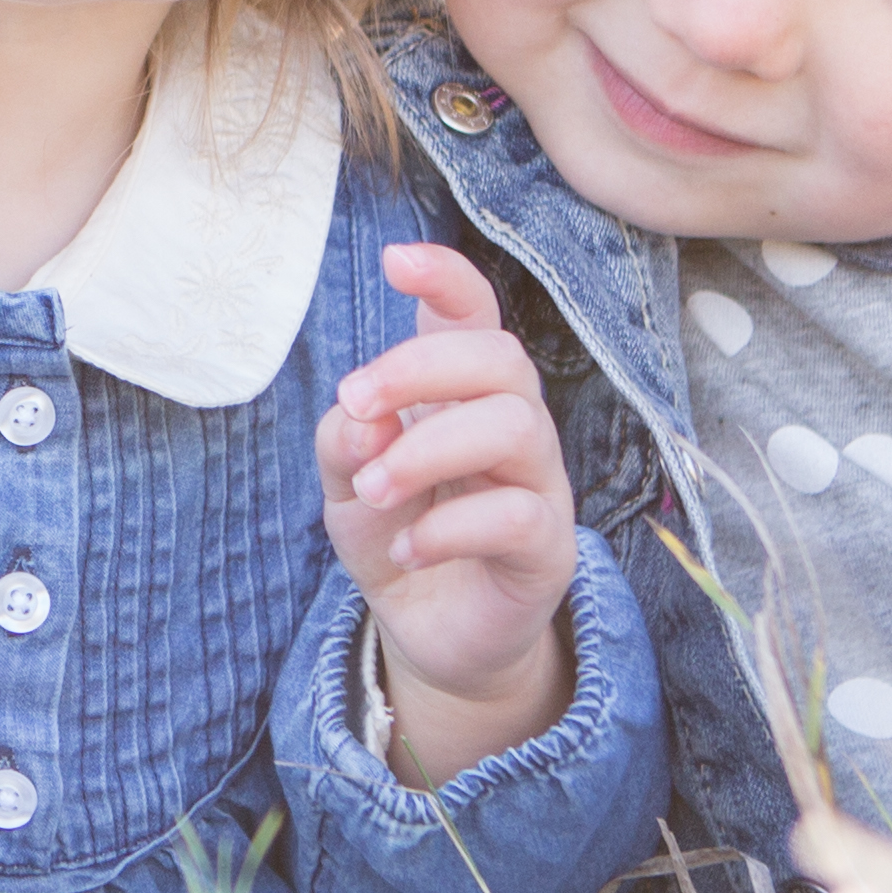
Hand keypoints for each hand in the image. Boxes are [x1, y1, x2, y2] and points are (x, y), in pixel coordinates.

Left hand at [319, 244, 581, 776]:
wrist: (429, 633)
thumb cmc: (394, 533)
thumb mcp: (343, 483)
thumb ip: (345, 439)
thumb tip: (363, 411)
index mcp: (460, 393)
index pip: (473, 316)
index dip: (446, 278)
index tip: (396, 259)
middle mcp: (511, 426)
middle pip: (501, 356)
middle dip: (420, 366)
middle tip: (355, 402)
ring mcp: (538, 485)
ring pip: (515, 425)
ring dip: (426, 450)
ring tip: (373, 489)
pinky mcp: (548, 549)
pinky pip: (518, 515)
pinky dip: (447, 528)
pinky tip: (406, 549)